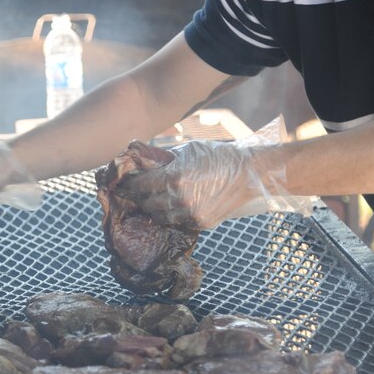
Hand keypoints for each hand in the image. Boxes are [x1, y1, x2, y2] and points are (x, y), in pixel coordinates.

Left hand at [115, 125, 313, 229]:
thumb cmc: (219, 156)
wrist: (250, 174)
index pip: (139, 186)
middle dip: (140, 197)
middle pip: (146, 203)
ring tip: (153, 199)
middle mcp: (178, 200)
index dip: (129, 184)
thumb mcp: (187, 150)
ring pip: (159, 216)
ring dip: (154, 208)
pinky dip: (171, 214)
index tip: (123, 182)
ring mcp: (189, 215)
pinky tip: (171, 206)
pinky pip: (176, 222)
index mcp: (173, 178)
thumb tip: (138, 155)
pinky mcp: (199, 224)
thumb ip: (162, 157)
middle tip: (136, 191)